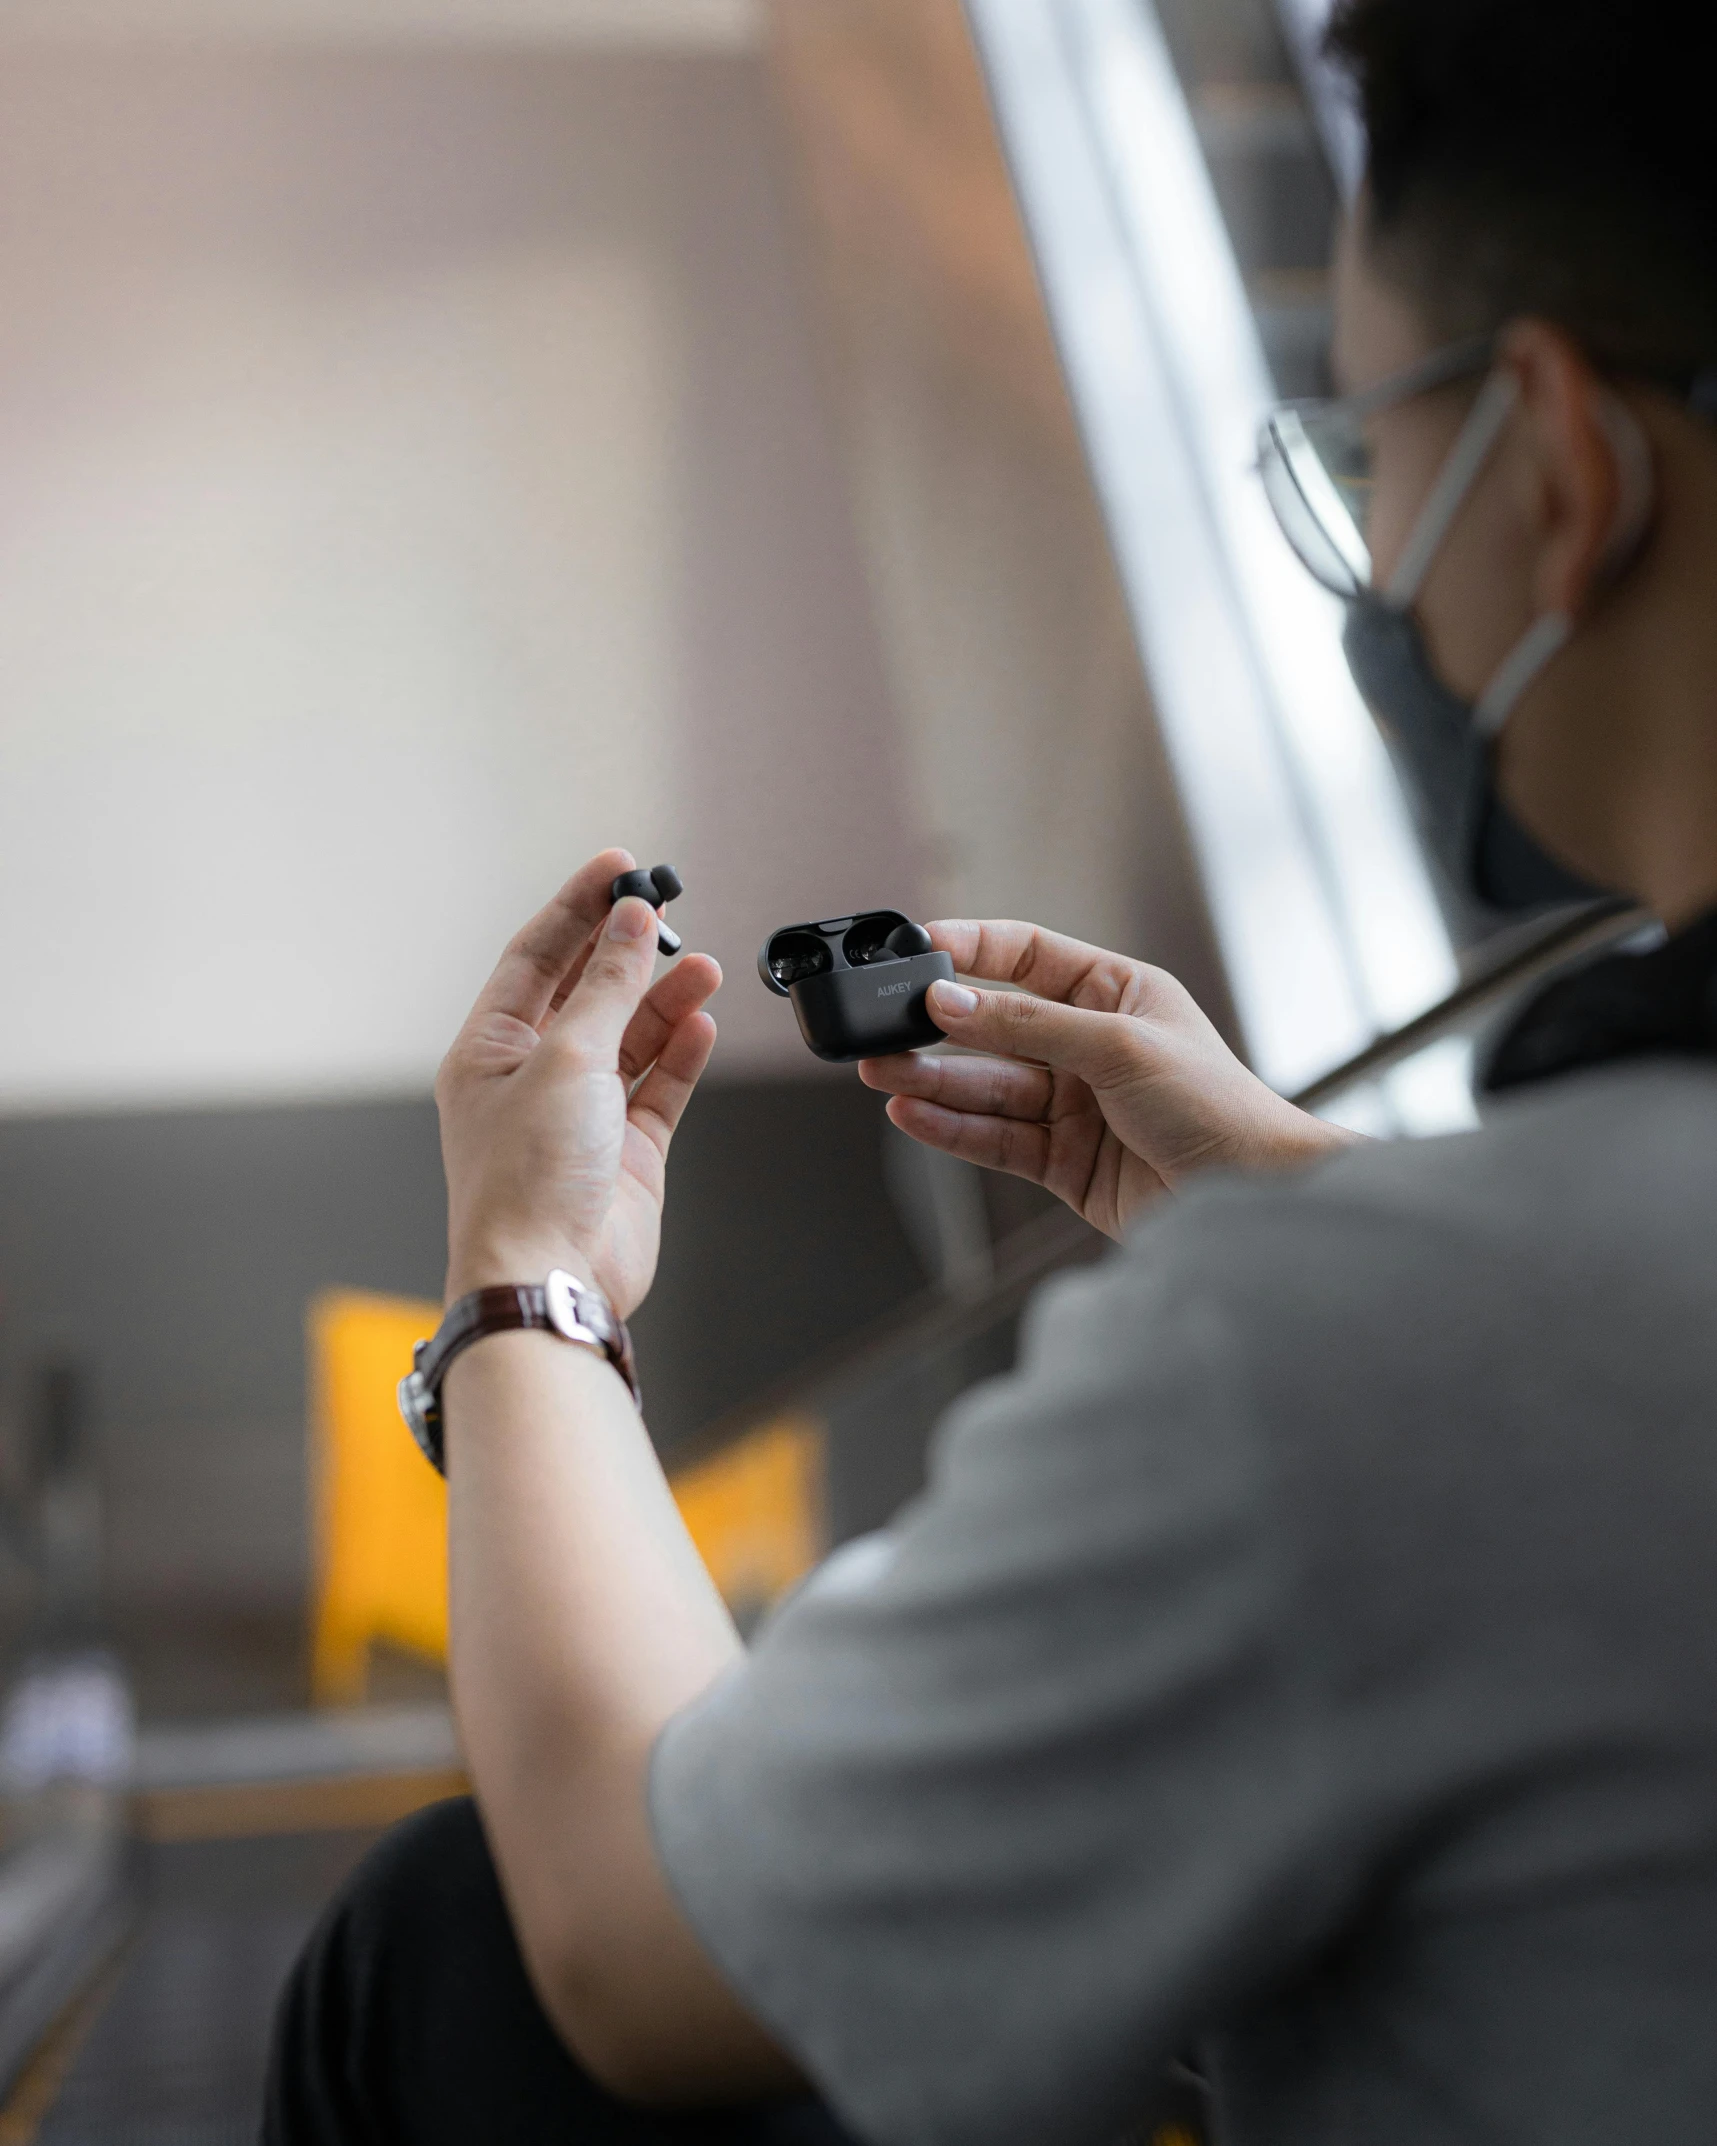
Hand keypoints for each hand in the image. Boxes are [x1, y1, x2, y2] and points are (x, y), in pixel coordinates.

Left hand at [436, 850, 720, 1315]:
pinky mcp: (626, 1151)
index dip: (578, 908)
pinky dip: (680, 1052)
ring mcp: (581, 1115)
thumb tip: (633, 925)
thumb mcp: (568, 1059)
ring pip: (630, 1036)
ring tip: (703, 967)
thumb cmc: (528, 1181)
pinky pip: (659, 1085)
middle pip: (586, 992)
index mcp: (490, 1048)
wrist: (552, 1277)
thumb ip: (609, 988)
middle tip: (669, 911)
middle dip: (628, 951)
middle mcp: (532, 1077)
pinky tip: (700, 1022)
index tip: (621, 869)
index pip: (536, 956)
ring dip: (664, 999)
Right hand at [860, 920, 1351, 1239]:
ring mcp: (1074, 1105)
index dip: (970, 948)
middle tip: (881, 1025)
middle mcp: (1089, 1045)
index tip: (917, 948)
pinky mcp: (1063, 1161)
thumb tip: (953, 1001)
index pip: (1025, 955)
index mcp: (1115, 994)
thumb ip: (1030, 1024)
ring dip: (932, 1081)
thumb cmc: (1219, 1107)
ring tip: (881, 1073)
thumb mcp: (1120, 1047)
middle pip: (995, 1027)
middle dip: (937, 1028)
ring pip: (987, 1087)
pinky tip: (912, 1115)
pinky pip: (995, 1138)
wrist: (1254, 1197)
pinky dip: (952, 1128)